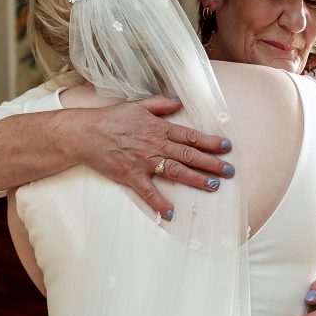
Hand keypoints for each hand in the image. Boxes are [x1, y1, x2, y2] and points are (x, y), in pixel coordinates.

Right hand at [69, 95, 233, 218]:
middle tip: (229, 171)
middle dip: (211, 163)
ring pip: (176, 171)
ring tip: (214, 186)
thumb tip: (178, 102)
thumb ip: (160, 104)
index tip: (226, 147)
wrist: (86, 133)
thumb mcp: (137, 105)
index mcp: (159, 128)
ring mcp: (144, 161)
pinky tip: (172, 214)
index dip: (210, 141)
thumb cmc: (111, 118)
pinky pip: (148, 192)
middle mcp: (155, 145)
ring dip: (196, 179)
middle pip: (189, 155)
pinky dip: (160, 203)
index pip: (190, 136)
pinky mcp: (131, 175)